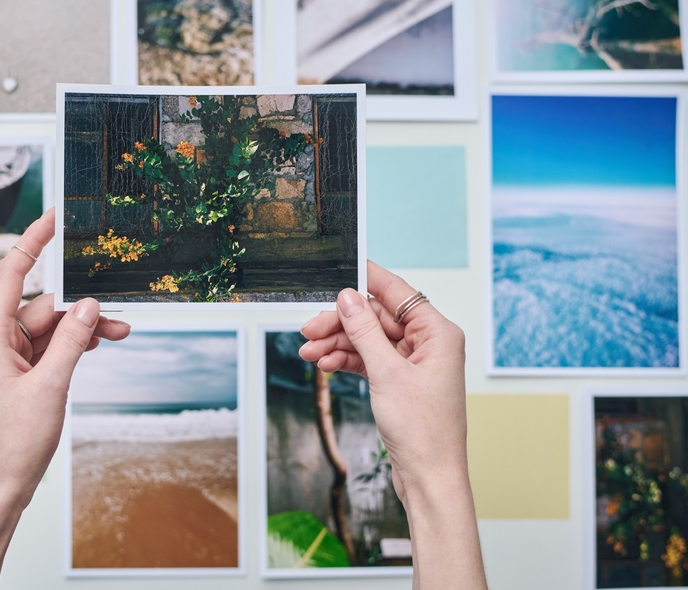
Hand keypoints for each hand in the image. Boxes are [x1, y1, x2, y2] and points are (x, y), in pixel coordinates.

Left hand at [0, 208, 129, 589]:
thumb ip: (70, 341)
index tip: (54, 216)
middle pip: (42, 307)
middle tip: (120, 318)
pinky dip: (71, 348)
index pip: (12, 274)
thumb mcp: (50, 386)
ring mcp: (6, 362)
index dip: (33, 241)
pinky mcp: (18, 378)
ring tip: (120, 337)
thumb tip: (88, 304)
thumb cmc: (12, 443)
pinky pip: (47, 350)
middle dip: (81, 310)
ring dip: (81, 332)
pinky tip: (97, 348)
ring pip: (50, 331)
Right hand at [298, 261, 465, 502]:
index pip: (398, 293)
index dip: (366, 280)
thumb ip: (364, 331)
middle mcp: (429, 344)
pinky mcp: (401, 381)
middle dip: (341, 324)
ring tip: (310, 353)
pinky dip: (347, 361)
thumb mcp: (386, 373)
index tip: (339, 269)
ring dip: (338, 344)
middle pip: (377, 318)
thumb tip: (347, 298)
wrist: (428, 477)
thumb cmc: (423, 430)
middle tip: (309, 330)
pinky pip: (370, 360)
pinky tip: (326, 365)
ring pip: (369, 340)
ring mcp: (414, 363)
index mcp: (438, 333)